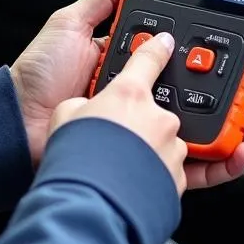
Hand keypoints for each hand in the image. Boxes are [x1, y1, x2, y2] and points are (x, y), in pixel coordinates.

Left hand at [9, 0, 243, 176]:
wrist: (16, 125)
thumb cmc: (37, 77)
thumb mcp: (70, 24)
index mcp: (131, 65)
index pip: (185, 55)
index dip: (217, 49)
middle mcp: (144, 98)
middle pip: (206, 91)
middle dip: (243, 83)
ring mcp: (147, 131)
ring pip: (207, 127)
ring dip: (242, 118)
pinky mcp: (147, 162)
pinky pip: (193, 166)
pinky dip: (222, 160)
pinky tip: (241, 147)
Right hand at [50, 33, 187, 195]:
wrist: (91, 201)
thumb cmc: (76, 155)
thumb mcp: (66, 114)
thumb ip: (82, 103)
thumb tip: (85, 107)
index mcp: (129, 94)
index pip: (149, 60)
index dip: (157, 48)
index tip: (165, 43)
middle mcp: (158, 118)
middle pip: (157, 111)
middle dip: (140, 124)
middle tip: (114, 140)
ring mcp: (172, 149)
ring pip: (166, 143)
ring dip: (148, 152)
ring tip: (120, 170)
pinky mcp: (178, 180)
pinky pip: (170, 173)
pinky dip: (154, 178)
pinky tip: (132, 187)